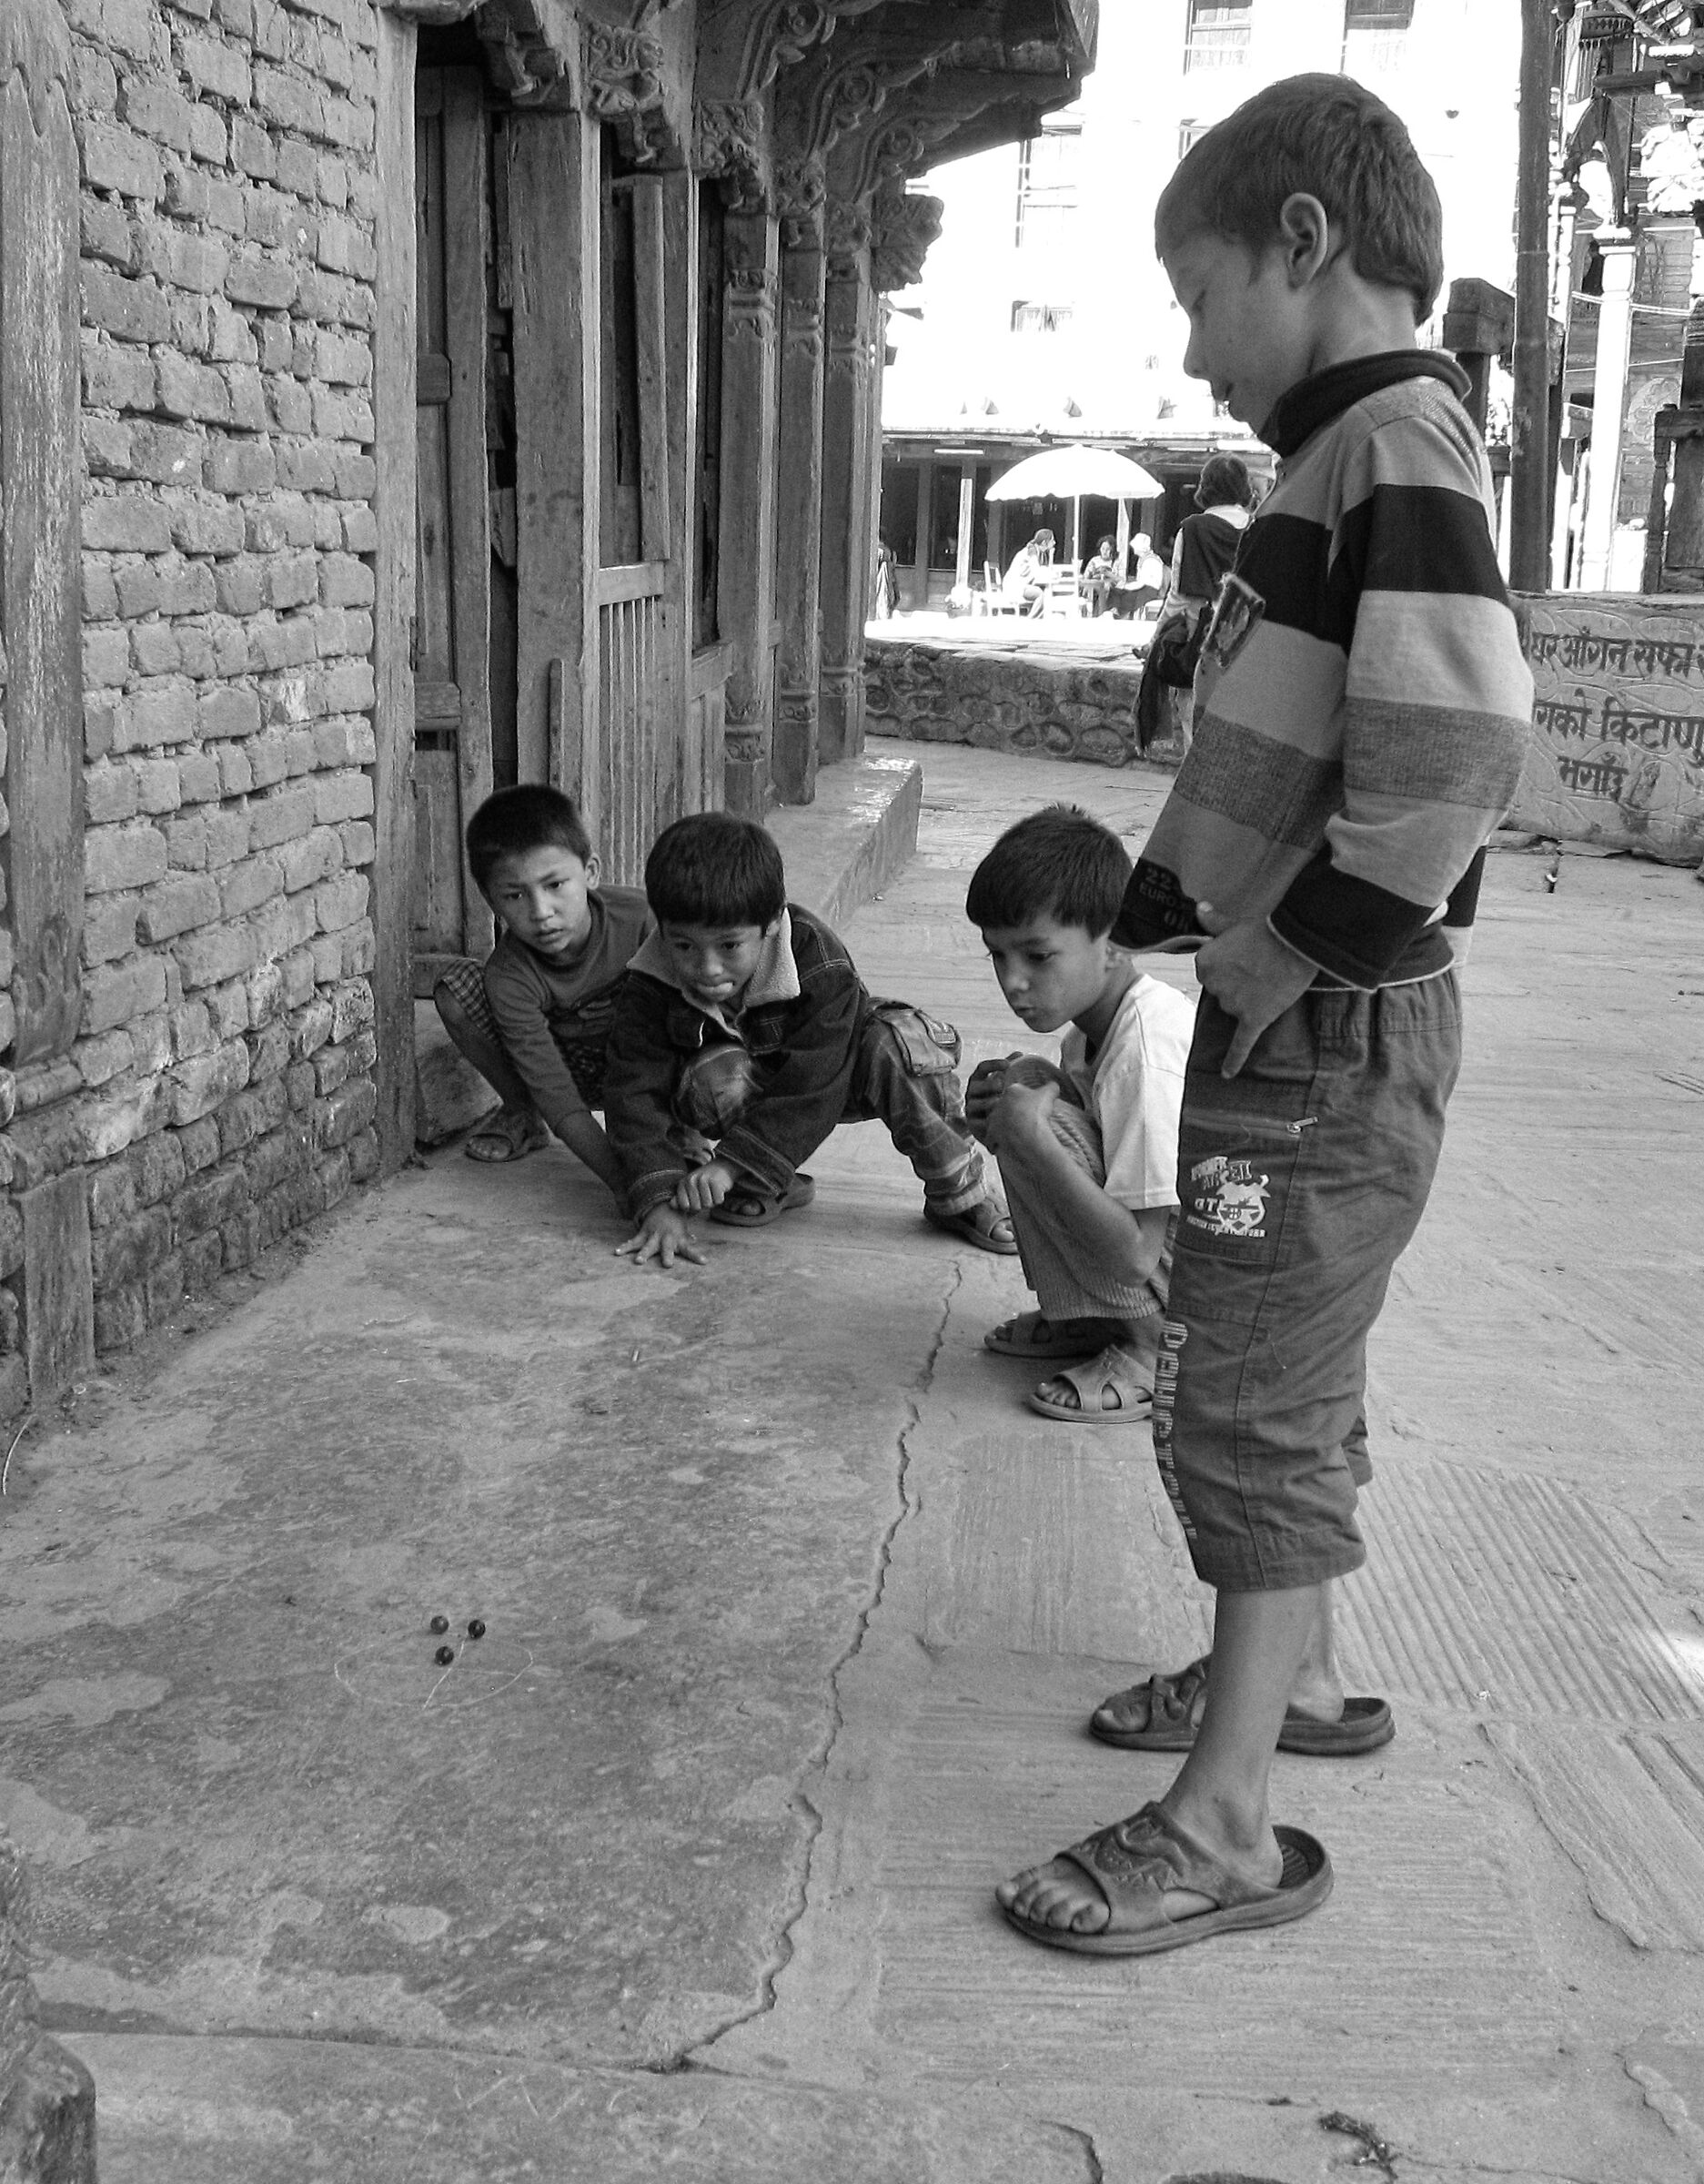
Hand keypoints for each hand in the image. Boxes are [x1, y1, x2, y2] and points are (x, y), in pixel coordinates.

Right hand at [615, 1205, 706, 1268]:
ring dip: (643, 1254)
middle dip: (667, 1256)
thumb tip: (694, 1240)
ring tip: (638, 1262)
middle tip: (667, 1265)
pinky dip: (625, 1247)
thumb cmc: (675, 1223)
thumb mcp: (683, 1231)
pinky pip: (633, 1242)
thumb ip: (687, 1239)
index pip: (689, 1249)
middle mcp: (666, 1238)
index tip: (704, 1262)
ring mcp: (654, 1236)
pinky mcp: (642, 1234)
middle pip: (667, 1249)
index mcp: (678, 1239)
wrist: (662, 1206)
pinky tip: (617, 1253)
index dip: (696, 1256)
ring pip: (648, 1247)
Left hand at [673, 1159, 736, 1212]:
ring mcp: (703, 1180)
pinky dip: (720, 1199)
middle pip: (696, 1207)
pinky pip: (718, 1201)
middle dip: (702, 1205)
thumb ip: (680, 1198)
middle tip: (705, 1195)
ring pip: (707, 1205)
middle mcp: (691, 1180)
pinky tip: (718, 1190)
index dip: (691, 1208)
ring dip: (712, 1202)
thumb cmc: (704, 1181)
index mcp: (683, 1183)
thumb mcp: (690, 1188)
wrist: (722, 1166)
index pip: (684, 1206)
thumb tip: (671, 1205)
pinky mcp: (715, 1181)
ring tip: (711, 1192)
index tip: (695, 1201)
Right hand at [964, 1056, 1016, 1142]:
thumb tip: (1019, 1053)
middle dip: (989, 1085)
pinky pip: (976, 1122)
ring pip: (975, 1105)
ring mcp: (971, 1108)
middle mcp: (972, 1093)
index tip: (1007, 1064)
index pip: (982, 1068)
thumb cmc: (999, 1098)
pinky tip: (996, 1120)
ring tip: (1000, 1103)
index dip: (993, 1065)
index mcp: (979, 1079)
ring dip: (987, 1103)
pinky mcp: (972, 1124)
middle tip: (1002, 1084)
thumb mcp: (1003, 1082)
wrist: (995, 1125)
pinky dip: (985, 1121)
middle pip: (976, 1086)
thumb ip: (1009, 1068)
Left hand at [987, 1075, 1058, 1158]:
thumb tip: (1053, 1086)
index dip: (1025, 1098)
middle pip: (1005, 1106)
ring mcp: (992, 1120)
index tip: (1032, 1104)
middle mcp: (998, 1104)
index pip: (1017, 1091)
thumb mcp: (1049, 1094)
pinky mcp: (990, 1136)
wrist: (1027, 1134)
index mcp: (1011, 1091)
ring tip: (1016, 1133)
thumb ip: (1051, 1087)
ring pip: (996, 1122)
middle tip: (1025, 1119)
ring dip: (1003, 1126)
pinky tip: (1007, 1145)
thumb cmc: (1037, 1111)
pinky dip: (997, 1143)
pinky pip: (992, 1140)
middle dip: (1013, 1111)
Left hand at [1193, 899, 1315, 1077]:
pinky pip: (1240, 1044)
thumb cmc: (1266, 931)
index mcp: (1204, 963)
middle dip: (1238, 983)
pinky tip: (1227, 1074)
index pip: (1209, 972)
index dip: (1228, 966)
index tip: (1244, 957)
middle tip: (1259, 968)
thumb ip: (1214, 922)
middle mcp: (1214, 986)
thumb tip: (1199, 908)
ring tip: (1268, 981)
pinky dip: (1233, 1060)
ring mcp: (1233, 1004)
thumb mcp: (1236, 923)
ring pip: (1234, 1009)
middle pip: (1221, 992)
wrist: (1296, 944)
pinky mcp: (1253, 1019)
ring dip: (1248, 1000)